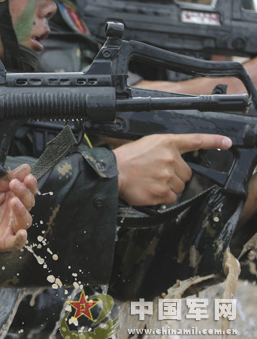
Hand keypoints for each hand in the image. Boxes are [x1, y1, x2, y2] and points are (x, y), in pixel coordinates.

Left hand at [0, 164, 36, 254]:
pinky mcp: (2, 242)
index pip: (27, 191)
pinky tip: (22, 233)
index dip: (30, 184)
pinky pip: (16, 243)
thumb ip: (4, 179)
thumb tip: (25, 168)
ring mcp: (8, 227)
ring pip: (24, 221)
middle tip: (15, 184)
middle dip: (25, 193)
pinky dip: (21, 239)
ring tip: (14, 201)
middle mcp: (12, 213)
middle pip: (28, 203)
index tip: (27, 176)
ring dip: (22, 211)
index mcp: (10, 198)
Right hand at [114, 133, 231, 205]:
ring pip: (179, 187)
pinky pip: (171, 198)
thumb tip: (176, 163)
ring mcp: (167, 175)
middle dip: (175, 176)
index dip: (214, 141)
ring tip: (151, 182)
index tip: (227, 142)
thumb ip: (165, 150)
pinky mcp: (162, 191)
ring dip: (168, 187)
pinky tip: (149, 190)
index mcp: (166, 143)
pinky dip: (162, 197)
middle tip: (157, 174)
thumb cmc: (125, 159)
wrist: (111, 172)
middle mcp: (170, 158)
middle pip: (186, 173)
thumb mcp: (146, 144)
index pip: (195, 140)